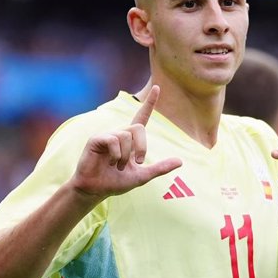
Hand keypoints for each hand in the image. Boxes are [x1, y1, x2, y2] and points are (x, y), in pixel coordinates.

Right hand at [70, 85, 181, 204]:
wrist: (96, 190)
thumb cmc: (116, 182)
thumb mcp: (142, 175)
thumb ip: (160, 168)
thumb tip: (180, 162)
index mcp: (130, 140)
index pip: (142, 117)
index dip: (150, 103)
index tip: (158, 88)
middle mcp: (120, 133)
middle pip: (139, 128)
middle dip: (141, 147)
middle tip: (137, 162)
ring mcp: (107, 135)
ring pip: (126, 135)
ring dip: (125, 156)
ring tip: (117, 166)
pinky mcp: (96, 139)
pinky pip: (113, 139)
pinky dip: (115, 154)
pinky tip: (110, 163)